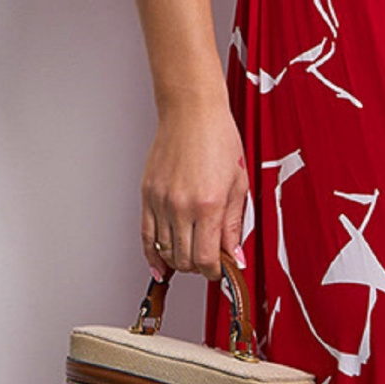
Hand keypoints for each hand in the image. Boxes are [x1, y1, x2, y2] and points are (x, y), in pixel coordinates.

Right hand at [142, 90, 248, 278]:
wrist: (192, 112)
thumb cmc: (218, 139)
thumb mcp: (238, 185)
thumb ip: (234, 225)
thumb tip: (236, 256)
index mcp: (208, 204)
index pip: (206, 258)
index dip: (216, 271)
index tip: (222, 270)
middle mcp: (181, 206)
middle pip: (184, 260)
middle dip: (199, 267)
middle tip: (210, 261)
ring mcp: (161, 201)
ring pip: (165, 251)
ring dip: (179, 261)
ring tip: (191, 255)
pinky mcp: (147, 195)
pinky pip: (146, 236)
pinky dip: (153, 255)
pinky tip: (161, 265)